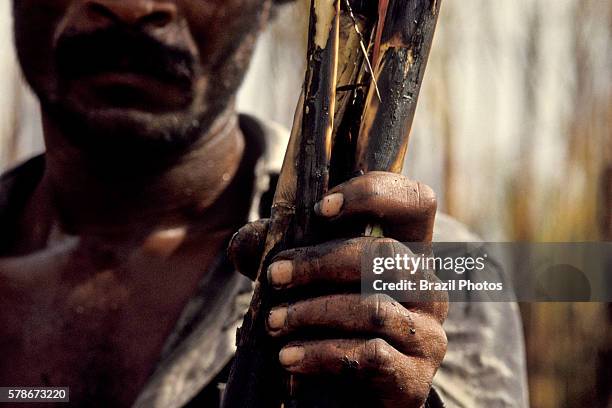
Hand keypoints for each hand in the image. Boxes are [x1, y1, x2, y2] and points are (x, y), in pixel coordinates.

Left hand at [229, 172, 447, 407]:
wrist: (352, 395)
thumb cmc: (333, 327)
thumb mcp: (313, 286)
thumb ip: (285, 259)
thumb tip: (243, 247)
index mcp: (407, 253)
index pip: (415, 201)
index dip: (375, 194)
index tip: (322, 209)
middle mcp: (426, 287)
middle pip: (382, 255)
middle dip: (319, 263)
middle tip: (275, 276)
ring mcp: (426, 331)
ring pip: (370, 308)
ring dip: (311, 312)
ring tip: (274, 322)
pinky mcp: (414, 375)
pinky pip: (368, 354)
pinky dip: (320, 353)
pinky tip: (289, 358)